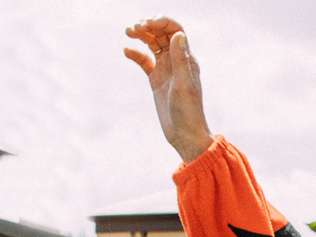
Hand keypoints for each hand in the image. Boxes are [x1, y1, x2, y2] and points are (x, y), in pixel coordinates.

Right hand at [124, 18, 215, 163]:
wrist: (185, 136)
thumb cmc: (189, 112)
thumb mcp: (183, 85)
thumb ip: (180, 59)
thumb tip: (178, 35)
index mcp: (186, 58)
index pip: (175, 30)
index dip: (161, 21)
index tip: (146, 22)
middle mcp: (176, 61)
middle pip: (161, 34)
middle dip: (148, 26)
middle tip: (134, 27)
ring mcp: (165, 69)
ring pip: (152, 45)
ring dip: (141, 35)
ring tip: (128, 31)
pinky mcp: (156, 80)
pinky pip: (144, 61)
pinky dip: (136, 54)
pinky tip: (126, 51)